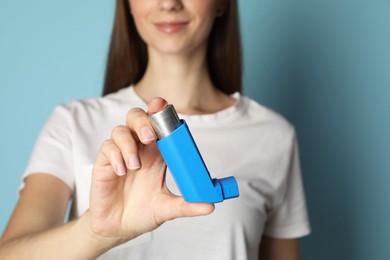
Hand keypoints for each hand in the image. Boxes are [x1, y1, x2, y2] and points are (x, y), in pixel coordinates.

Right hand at [87, 98, 214, 245]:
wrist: (118, 229)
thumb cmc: (142, 213)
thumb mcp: (166, 209)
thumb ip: (186, 206)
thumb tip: (210, 205)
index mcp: (157, 154)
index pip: (159, 125)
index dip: (161, 113)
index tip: (164, 107)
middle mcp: (139, 149)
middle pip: (138, 118)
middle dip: (143, 121)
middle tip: (150, 137)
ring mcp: (120, 154)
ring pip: (120, 130)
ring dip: (129, 143)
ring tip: (135, 166)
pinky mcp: (104, 163)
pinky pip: (107, 148)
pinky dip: (116, 156)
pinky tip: (122, 172)